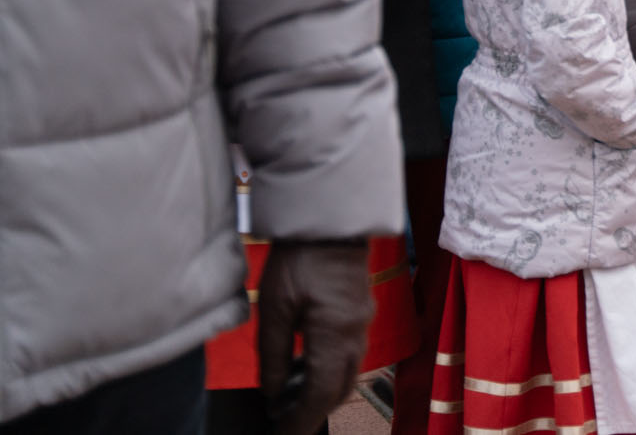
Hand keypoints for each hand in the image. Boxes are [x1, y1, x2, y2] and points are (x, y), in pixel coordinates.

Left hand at [255, 238, 372, 434]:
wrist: (331, 221)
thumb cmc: (300, 259)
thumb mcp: (274, 308)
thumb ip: (273, 355)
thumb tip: (273, 393)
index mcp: (335, 334)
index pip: (321, 394)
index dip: (301, 421)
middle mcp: (356, 333)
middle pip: (340, 388)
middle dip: (314, 411)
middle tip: (285, 422)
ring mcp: (362, 321)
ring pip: (348, 372)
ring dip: (322, 390)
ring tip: (288, 397)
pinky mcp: (360, 311)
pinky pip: (349, 352)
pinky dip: (329, 369)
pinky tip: (304, 367)